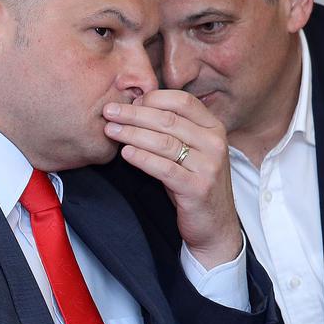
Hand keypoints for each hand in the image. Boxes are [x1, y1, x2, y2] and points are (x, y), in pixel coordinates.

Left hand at [105, 91, 243, 270]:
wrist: (214, 225)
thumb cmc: (193, 184)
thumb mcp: (188, 152)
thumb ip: (172, 130)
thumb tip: (136, 107)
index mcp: (213, 128)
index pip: (182, 101)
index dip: (152, 98)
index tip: (127, 101)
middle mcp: (215, 143)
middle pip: (168, 120)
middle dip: (134, 114)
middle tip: (109, 112)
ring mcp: (208, 165)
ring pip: (164, 142)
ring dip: (132, 134)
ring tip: (111, 131)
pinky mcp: (197, 187)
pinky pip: (164, 168)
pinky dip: (142, 158)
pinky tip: (125, 154)